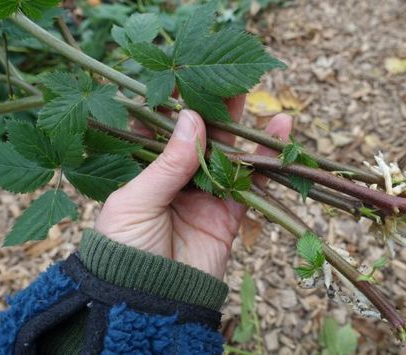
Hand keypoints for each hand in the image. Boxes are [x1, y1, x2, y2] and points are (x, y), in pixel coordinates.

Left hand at [95, 96, 291, 278]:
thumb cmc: (125, 250)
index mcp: (144, 172)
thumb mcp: (136, 201)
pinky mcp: (228, 214)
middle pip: (199, 138)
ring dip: (245, 130)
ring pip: (228, 156)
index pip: (161, 130)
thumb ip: (168, 162)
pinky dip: (266, 162)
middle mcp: (176, 180)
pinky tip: (280, 137)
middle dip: (214, 110)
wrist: (150, 300)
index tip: (187, 77)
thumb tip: (193, 119)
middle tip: (229, 80)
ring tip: (259, 99)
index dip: (174, 105)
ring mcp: (204, 195)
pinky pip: (250, 184)